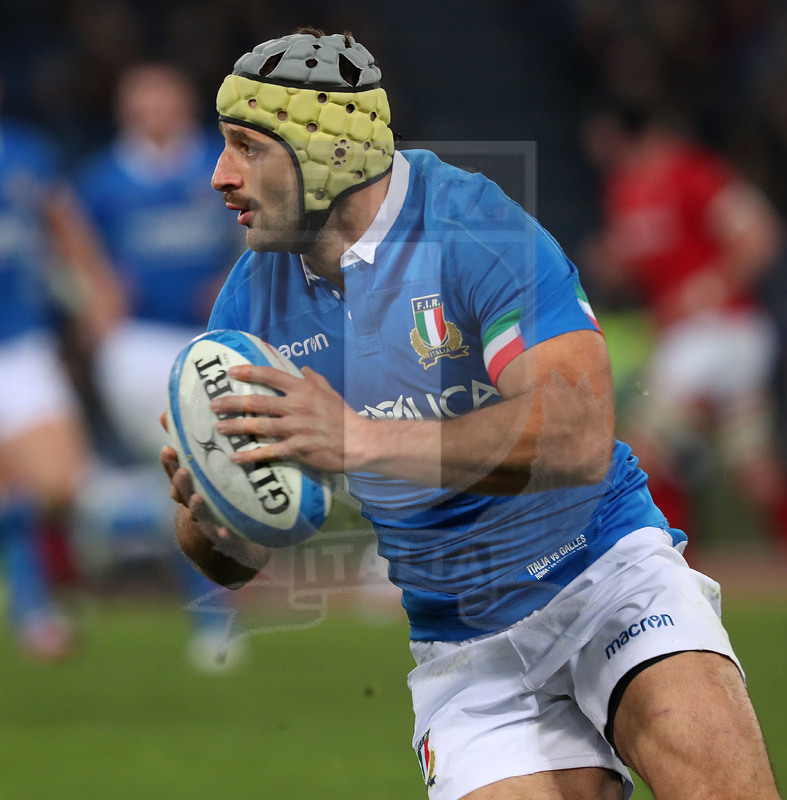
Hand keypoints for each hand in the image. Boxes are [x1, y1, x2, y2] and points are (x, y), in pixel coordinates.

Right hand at [160, 438, 267, 584]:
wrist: (219, 541)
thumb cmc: (210, 496)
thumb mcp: (200, 471)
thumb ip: (186, 444)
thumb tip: (166, 413)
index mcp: (188, 487)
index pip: (175, 473)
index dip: (170, 463)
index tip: (168, 449)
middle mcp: (192, 504)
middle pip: (182, 493)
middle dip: (181, 483)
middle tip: (183, 470)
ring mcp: (206, 521)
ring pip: (199, 513)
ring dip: (196, 506)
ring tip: (197, 499)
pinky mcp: (222, 537)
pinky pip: (222, 536)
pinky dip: (222, 534)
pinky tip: (226, 532)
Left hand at [208, 364, 368, 472]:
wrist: (358, 442)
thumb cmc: (344, 416)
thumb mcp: (330, 392)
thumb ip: (315, 379)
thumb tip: (304, 368)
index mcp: (303, 389)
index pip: (271, 376)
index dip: (249, 372)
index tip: (231, 371)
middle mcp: (296, 406)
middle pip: (258, 402)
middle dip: (233, 402)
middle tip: (213, 404)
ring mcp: (295, 428)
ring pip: (259, 425)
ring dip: (236, 427)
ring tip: (218, 428)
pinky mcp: (297, 448)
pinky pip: (269, 452)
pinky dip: (251, 455)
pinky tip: (236, 458)